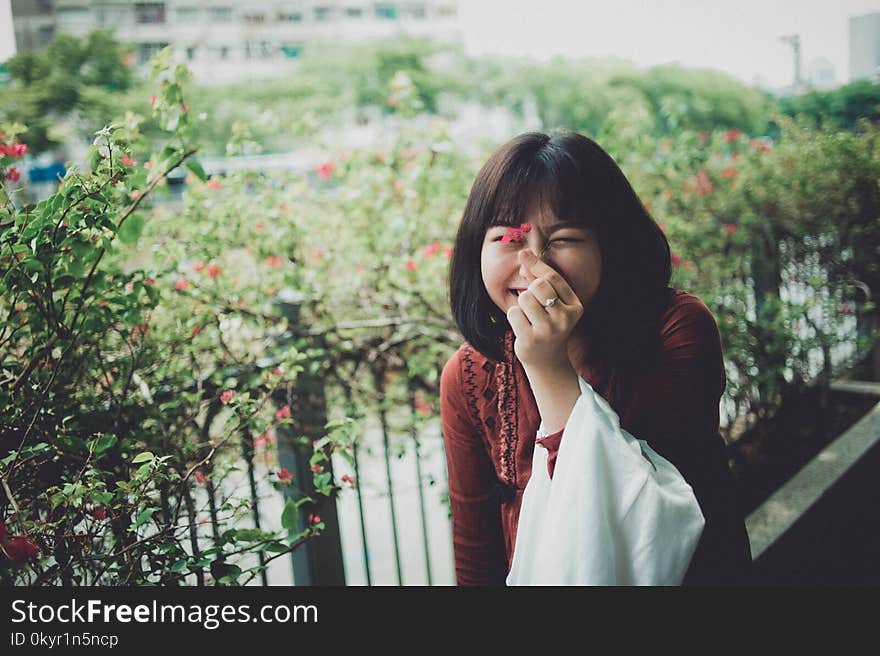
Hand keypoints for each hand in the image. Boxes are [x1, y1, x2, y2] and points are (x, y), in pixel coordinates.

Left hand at [506, 249, 583, 371]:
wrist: (547, 362)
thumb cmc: (547, 326)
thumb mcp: (551, 305)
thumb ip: (539, 283)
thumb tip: (524, 259)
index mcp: (574, 307)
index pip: (554, 278)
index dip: (537, 264)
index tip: (523, 254)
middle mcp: (564, 318)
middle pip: (538, 286)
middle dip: (530, 290)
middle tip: (533, 305)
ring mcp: (548, 330)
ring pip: (524, 298)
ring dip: (521, 305)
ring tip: (528, 318)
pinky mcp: (530, 339)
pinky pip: (514, 313)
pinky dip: (514, 317)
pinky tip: (522, 328)